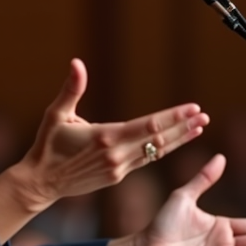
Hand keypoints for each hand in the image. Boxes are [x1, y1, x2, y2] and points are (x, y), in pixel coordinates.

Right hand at [7, 58, 208, 209]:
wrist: (41, 183)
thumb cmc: (47, 146)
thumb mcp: (56, 114)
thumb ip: (71, 89)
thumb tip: (77, 63)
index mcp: (104, 137)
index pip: (147, 126)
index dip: (172, 117)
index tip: (192, 109)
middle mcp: (116, 155)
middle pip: (158, 140)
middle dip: (183, 128)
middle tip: (204, 117)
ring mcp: (118, 168)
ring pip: (156, 152)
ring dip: (179, 139)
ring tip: (199, 128)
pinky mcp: (117, 176)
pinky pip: (146, 160)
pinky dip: (163, 150)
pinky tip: (175, 142)